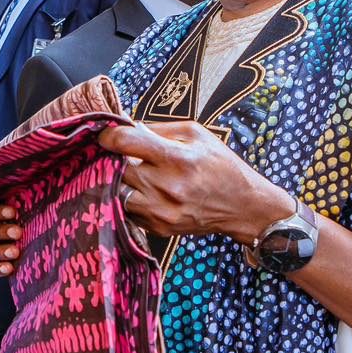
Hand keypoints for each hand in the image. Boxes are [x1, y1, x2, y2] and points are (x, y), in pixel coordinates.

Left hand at [100, 121, 293, 243]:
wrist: (244, 206)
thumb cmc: (221, 166)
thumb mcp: (195, 134)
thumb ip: (157, 128)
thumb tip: (126, 124)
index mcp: (176, 158)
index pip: (124, 142)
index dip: (108, 135)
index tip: (107, 135)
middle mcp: (166, 187)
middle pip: (115, 168)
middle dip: (112, 158)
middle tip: (117, 154)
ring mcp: (161, 211)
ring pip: (115, 192)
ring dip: (116, 181)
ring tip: (128, 173)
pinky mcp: (158, 228)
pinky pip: (126, 210)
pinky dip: (127, 198)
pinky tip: (139, 190)